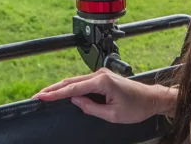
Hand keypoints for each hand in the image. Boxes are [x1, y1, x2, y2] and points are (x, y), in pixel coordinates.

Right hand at [32, 67, 177, 123]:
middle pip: (71, 81)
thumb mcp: (112, 115)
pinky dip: (72, 87)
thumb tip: (75, 101)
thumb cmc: (136, 107)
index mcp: (102, 81)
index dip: (56, 93)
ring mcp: (101, 74)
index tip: (43, 96)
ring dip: (62, 88)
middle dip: (54, 89)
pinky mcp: (103, 77)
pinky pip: (83, 82)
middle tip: (39, 95)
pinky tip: (63, 92)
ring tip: (47, 94)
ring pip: (76, 81)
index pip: (74, 88)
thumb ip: (91, 107)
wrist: (151, 99)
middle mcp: (100, 74)